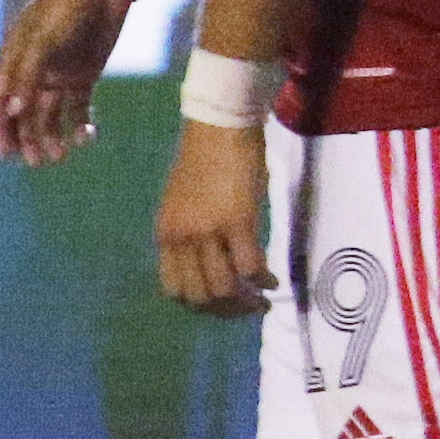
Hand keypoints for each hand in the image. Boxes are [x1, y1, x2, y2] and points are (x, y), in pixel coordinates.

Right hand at [0, 0, 136, 164]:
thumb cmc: (66, 8)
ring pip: (51, 114)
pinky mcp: (85, 75)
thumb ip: (27, 76)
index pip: (1, 102)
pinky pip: (79, 107)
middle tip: (37, 162)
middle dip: (29, 138)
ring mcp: (59, 74)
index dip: (2, 129)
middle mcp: (33, 71)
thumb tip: (13, 113)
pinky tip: (85, 137)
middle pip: (26, 114)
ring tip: (60, 155)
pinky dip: (80, 123)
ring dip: (53, 135)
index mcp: (13, 61)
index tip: (7, 154)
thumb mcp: (42, 42)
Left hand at [156, 118, 275, 316]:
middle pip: (199, 296)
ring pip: (223, 288)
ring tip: (262, 300)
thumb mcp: (184, 204)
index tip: (222, 304)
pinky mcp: (237, 222)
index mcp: (166, 235)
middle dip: (225, 310)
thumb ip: (190, 232)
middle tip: (248, 308)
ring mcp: (207, 232)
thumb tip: (211, 259)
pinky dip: (263, 281)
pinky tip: (273, 280)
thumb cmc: (206, 160)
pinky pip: (250, 267)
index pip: (174, 290)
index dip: (199, 305)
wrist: (219, 128)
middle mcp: (181, 239)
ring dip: (245, 302)